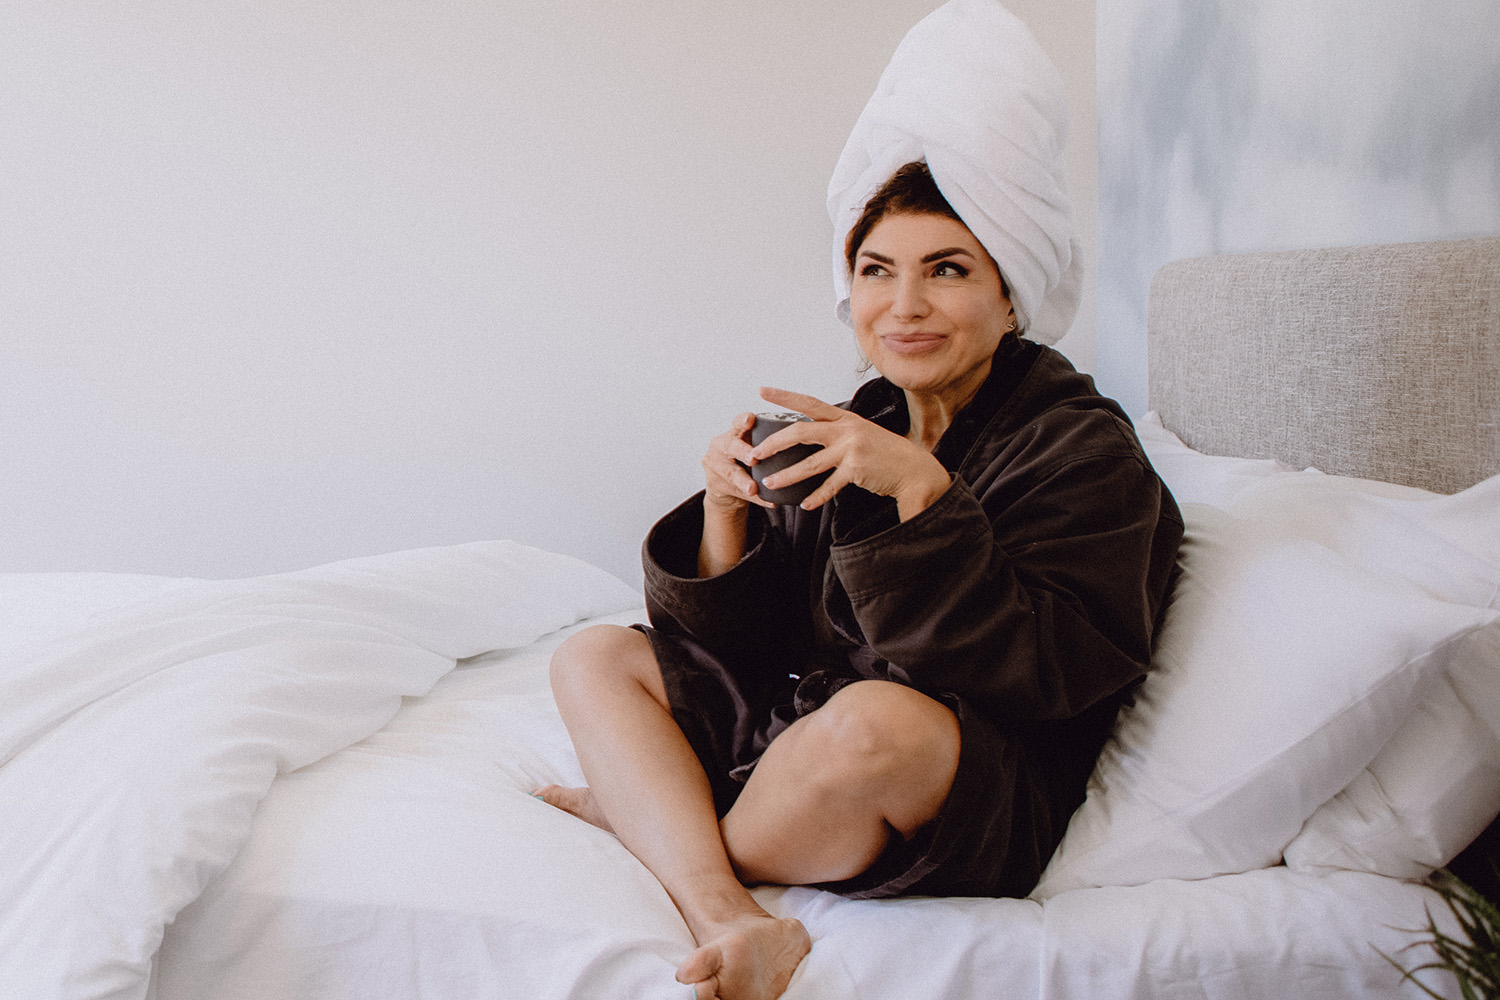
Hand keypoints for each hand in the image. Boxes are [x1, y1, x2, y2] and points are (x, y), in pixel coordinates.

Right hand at [701, 411, 775, 512]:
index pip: (737, 423)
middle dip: (743, 452)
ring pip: (731, 473)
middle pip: (731, 447)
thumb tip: (800, 441)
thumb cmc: (742, 460)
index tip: (750, 418)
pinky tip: (768, 501)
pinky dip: (756, 498)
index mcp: (733, 433)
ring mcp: (715, 466)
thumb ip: (765, 443)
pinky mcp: (715, 485)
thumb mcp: (749, 446)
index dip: (743, 420)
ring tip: (752, 488)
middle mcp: (721, 446)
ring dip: (743, 481)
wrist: (723, 485)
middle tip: (753, 458)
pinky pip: (738, 493)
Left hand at [750, 387, 950, 518]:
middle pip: (802, 432)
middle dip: (774, 444)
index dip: (785, 396)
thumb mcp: (861, 433)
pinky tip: (804, 504)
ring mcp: (851, 449)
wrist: (913, 468)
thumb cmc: (884, 452)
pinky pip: (829, 486)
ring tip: (769, 483)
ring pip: (810, 464)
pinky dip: (816, 497)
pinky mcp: (856, 470)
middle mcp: (846, 430)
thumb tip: (810, 433)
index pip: (809, 403)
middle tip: (755, 453)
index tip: (762, 391)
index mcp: (845, 418)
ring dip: (787, 475)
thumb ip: (837, 432)